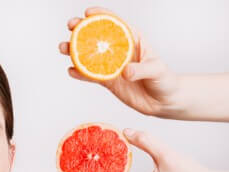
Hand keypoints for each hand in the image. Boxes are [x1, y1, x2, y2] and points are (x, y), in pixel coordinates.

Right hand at [59, 7, 180, 117]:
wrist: (163, 102)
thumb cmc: (165, 81)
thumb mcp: (157, 71)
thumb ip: (142, 69)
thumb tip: (126, 71)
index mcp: (133, 40)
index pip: (115, 24)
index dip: (101, 16)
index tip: (88, 13)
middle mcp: (119, 51)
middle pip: (97, 37)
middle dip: (81, 30)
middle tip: (70, 27)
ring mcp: (111, 66)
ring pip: (89, 55)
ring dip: (74, 51)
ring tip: (63, 48)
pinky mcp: (107, 81)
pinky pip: (90, 75)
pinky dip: (80, 74)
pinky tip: (71, 71)